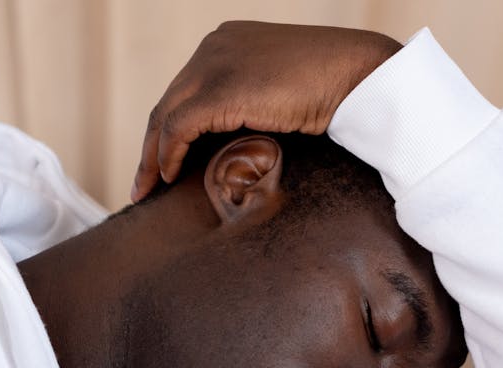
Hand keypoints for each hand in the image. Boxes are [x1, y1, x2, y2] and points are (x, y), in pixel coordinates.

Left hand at [131, 21, 400, 201]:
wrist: (359, 76)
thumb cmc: (332, 88)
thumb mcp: (278, 90)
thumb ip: (249, 102)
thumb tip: (234, 140)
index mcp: (225, 41)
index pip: (184, 90)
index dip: (167, 129)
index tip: (159, 161)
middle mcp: (213, 46)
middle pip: (169, 102)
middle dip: (151, 146)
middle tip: (143, 183)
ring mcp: (214, 64)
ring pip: (166, 115)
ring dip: (152, 157)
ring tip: (148, 189)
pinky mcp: (221, 90)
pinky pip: (178, 127)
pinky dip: (168, 155)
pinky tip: (169, 176)